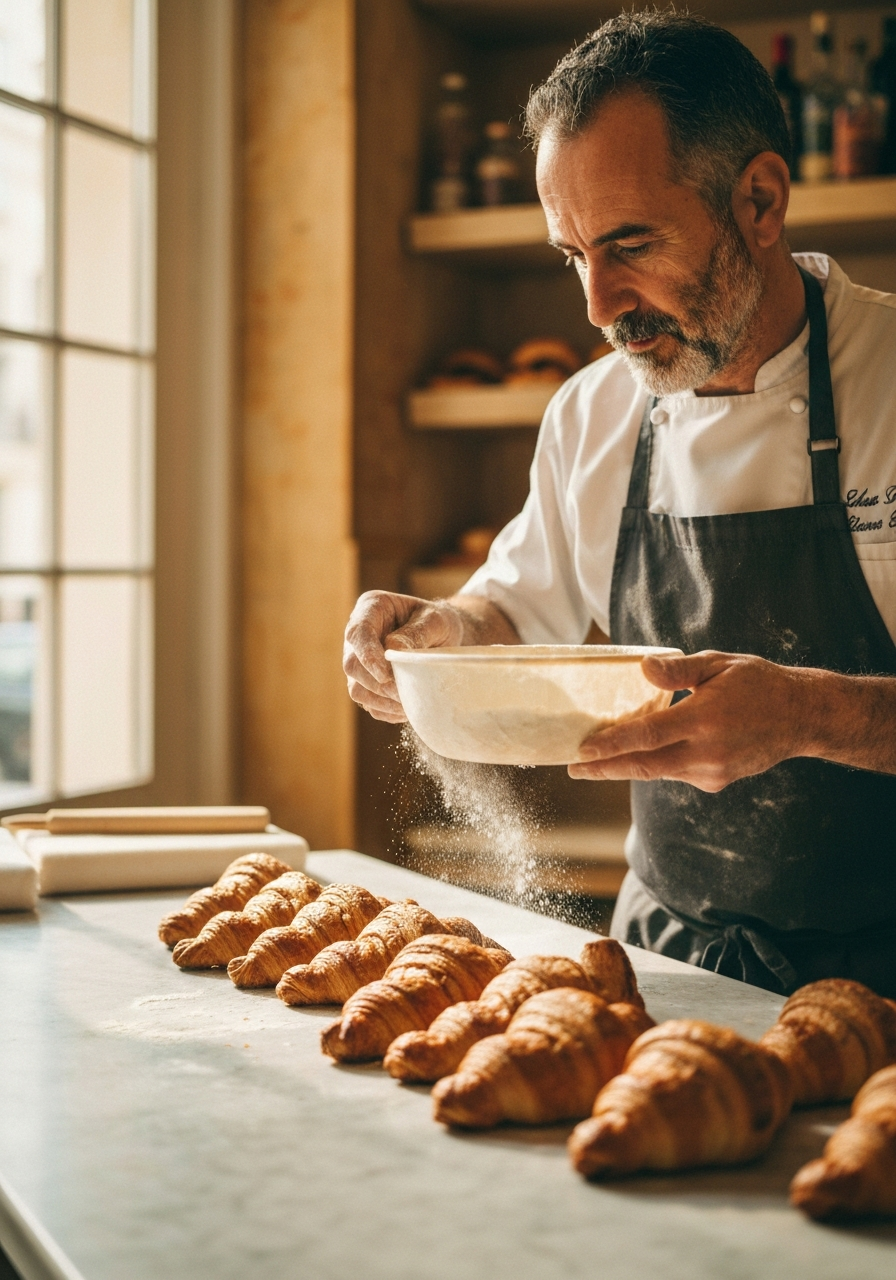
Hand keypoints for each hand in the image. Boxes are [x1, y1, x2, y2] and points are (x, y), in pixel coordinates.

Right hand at [343, 591, 466, 722]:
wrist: (442, 637)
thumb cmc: (438, 622)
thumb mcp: (436, 620)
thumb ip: (416, 632)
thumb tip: (393, 650)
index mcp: (371, 607)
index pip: (358, 632)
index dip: (367, 655)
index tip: (385, 675)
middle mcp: (358, 635)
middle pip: (352, 664)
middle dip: (378, 683)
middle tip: (405, 694)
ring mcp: (359, 660)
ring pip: (356, 688)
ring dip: (382, 700)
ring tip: (410, 704)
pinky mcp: (366, 682)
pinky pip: (368, 702)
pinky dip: (386, 710)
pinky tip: (406, 708)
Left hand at [568, 651, 810, 791]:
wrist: (801, 717)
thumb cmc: (757, 684)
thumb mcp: (718, 664)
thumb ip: (677, 670)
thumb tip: (642, 668)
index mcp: (705, 718)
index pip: (646, 736)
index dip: (611, 745)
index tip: (581, 750)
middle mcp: (707, 751)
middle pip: (644, 765)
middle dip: (604, 768)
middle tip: (572, 768)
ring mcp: (712, 771)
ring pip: (658, 771)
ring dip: (626, 765)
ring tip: (597, 759)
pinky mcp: (716, 781)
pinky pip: (676, 771)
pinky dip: (657, 762)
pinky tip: (645, 751)